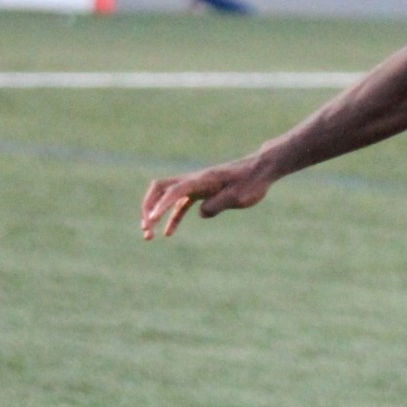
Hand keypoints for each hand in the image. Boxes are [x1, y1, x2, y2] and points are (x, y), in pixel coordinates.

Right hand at [140, 158, 273, 238]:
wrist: (260, 170)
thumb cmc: (252, 182)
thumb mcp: (239, 197)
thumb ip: (218, 204)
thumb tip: (200, 213)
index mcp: (203, 180)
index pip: (176, 191)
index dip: (162, 205)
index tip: (152, 221)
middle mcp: (194, 180)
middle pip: (160, 189)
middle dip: (148, 207)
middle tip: (146, 229)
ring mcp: (195, 186)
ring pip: (166, 196)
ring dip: (155, 213)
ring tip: (149, 236)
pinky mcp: (201, 192)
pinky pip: (180, 204)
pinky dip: (171, 218)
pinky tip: (168, 234)